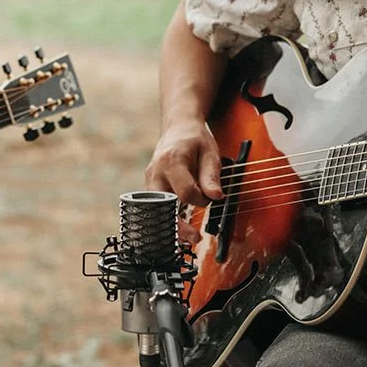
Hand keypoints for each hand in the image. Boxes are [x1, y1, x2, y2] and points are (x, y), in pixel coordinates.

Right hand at [146, 118, 222, 242]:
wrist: (178, 127)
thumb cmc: (195, 139)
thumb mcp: (210, 153)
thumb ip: (211, 176)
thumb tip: (216, 197)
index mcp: (172, 161)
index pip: (185, 192)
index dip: (201, 200)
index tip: (211, 198)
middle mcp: (156, 172)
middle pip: (163, 207)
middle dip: (178, 226)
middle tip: (195, 238)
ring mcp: (150, 180)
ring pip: (156, 210)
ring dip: (172, 225)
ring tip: (188, 237)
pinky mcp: (151, 187)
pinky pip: (158, 207)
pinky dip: (169, 218)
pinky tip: (180, 227)